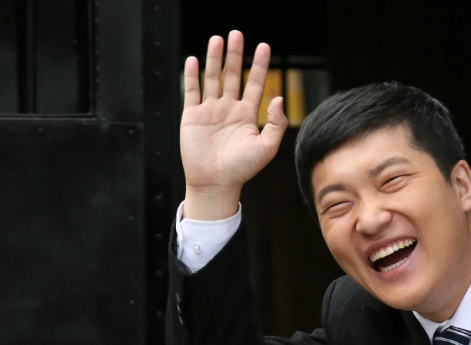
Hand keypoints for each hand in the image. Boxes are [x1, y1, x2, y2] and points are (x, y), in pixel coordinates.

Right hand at [180, 31, 287, 217]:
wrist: (216, 183)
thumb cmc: (242, 169)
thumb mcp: (267, 148)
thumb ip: (276, 124)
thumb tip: (278, 98)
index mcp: (247, 115)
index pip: (255, 83)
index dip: (260, 65)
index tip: (264, 46)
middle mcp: (229, 109)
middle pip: (233, 75)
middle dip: (235, 55)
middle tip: (237, 34)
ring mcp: (210, 111)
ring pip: (213, 78)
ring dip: (214, 59)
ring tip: (218, 39)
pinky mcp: (193, 116)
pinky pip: (192, 92)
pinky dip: (193, 76)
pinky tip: (194, 60)